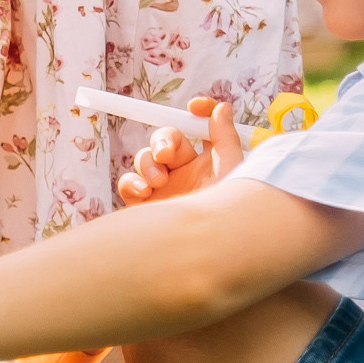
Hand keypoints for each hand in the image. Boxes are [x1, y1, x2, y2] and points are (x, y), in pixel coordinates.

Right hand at [116, 97, 243, 206]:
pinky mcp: (144, 205)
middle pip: (166, 138)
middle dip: (164, 140)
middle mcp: (184, 171)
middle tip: (167, 154)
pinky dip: (132, 183)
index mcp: (208, 161)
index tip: (195, 107)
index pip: (198, 128)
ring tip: (158, 183)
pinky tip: (145, 193)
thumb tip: (221, 107)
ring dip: (148, 164)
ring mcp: (163, 188)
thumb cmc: (229, 217)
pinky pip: (129, 183)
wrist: (209, 255)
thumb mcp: (234, 172)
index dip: (197, 112)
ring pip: (145, 158)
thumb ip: (226, 138)